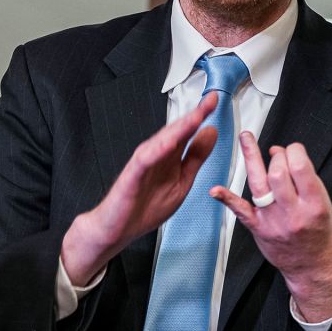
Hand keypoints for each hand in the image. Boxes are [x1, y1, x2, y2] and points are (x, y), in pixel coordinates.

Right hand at [60, 93, 219, 285]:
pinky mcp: (131, 177)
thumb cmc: (144, 208)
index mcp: (170, 157)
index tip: (216, 101)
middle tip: (211, 100)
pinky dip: (156, 151)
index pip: (187, 133)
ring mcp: (142, 164)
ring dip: (178, 129)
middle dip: (194, 116)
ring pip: (161, 141)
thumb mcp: (181, 182)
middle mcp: (156, 156)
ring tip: (196, 116)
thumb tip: (211, 133)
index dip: (202, 116)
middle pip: (176, 132)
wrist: (116, 230)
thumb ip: (195, 157)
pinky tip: (169, 143)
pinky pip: (144, 160)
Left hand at [210, 132, 331, 321]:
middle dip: (277, 156)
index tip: (292, 149)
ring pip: (259, 184)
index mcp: (314, 204)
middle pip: (278, 173)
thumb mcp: (324, 204)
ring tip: (246, 138)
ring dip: (250, 157)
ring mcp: (273, 220)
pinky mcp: (258, 228)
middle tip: (277, 154)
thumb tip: (283, 154)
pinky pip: (240, 211)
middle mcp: (293, 212)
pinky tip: (215, 189)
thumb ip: (306, 181)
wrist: (311, 265)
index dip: (294, 151)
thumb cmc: (318, 232)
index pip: (301, 167)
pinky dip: (227, 199)